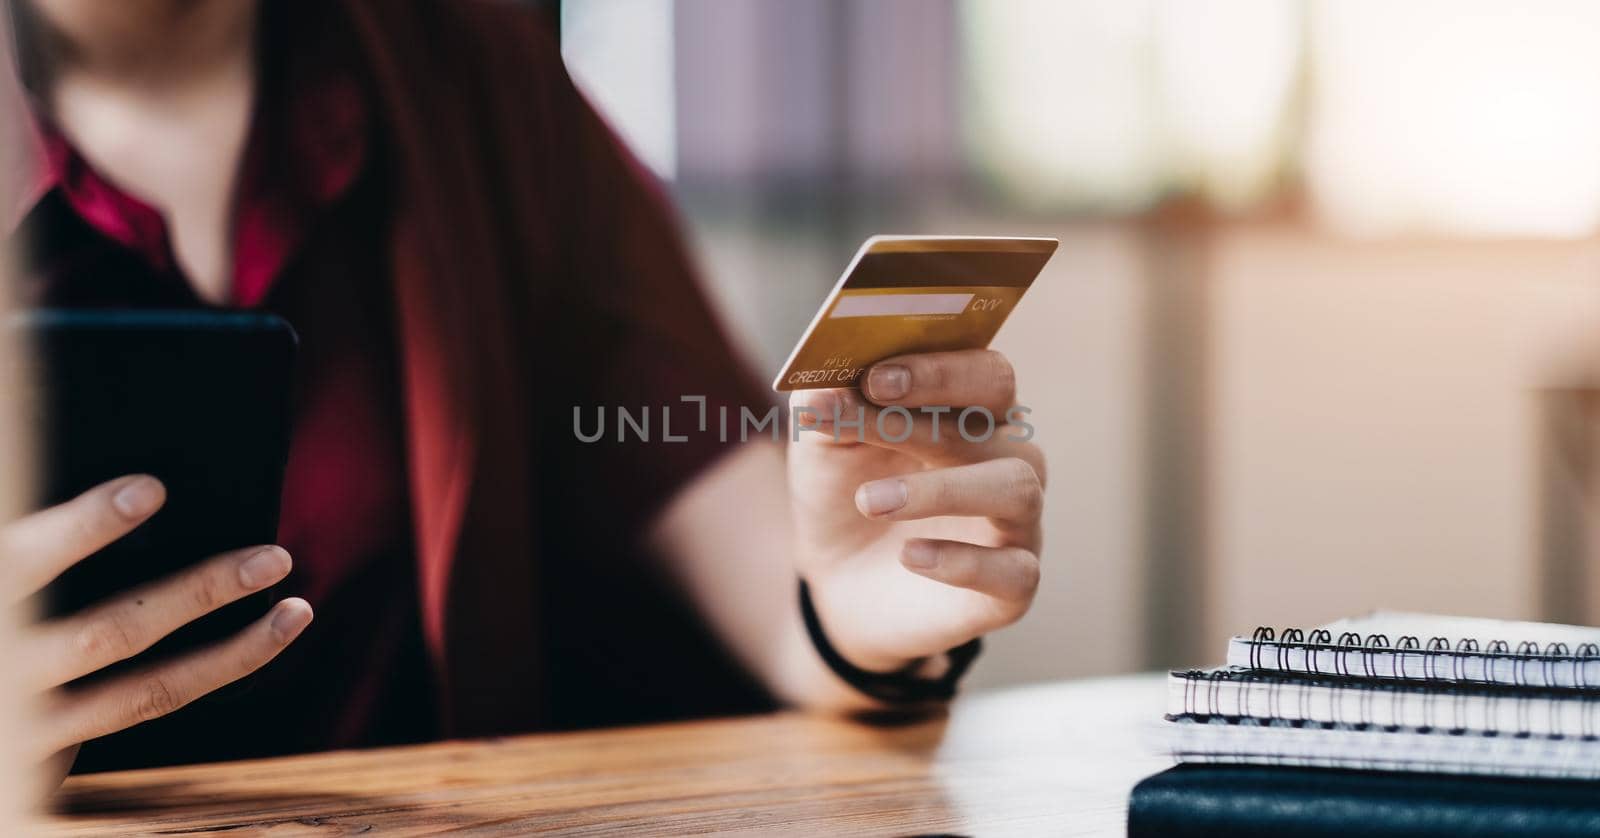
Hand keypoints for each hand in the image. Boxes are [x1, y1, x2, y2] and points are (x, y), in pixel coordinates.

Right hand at [0, 475, 311, 787]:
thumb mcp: (7, 573)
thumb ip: (35, 549)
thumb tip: (142, 485)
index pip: (29, 562)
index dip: (87, 528)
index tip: (153, 489)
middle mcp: (7, 662)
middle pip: (113, 632)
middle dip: (200, 594)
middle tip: (276, 557)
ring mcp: (27, 718)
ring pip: (148, 688)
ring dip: (234, 652)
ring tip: (297, 610)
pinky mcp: (45, 749)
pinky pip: (144, 706)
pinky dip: (210, 675)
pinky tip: (262, 644)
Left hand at [788, 349, 1043, 673]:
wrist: (839, 580)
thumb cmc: (845, 491)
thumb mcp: (825, 442)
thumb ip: (828, 402)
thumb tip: (823, 383)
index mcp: (972, 410)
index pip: (982, 370)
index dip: (936, 368)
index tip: (875, 377)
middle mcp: (1007, 456)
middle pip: (1001, 415)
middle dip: (937, 405)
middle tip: (875, 404)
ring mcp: (1017, 520)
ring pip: (1015, 488)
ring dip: (941, 488)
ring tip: (870, 501)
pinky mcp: (1013, 583)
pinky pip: (1013, 570)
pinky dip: (961, 562)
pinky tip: (909, 556)